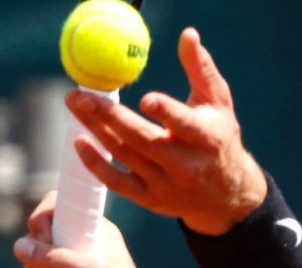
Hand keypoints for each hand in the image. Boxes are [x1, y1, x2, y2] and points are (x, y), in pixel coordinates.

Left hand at [65, 27, 266, 235]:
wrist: (227, 197)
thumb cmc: (220, 140)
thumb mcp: (219, 105)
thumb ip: (201, 70)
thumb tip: (187, 35)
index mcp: (207, 139)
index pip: (185, 125)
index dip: (167, 113)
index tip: (145, 98)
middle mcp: (187, 165)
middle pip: (143, 140)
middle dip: (109, 116)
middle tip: (80, 94)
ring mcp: (167, 185)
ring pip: (125, 155)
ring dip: (96, 129)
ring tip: (74, 103)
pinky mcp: (151, 199)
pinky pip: (118, 183)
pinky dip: (96, 164)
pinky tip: (79, 141)